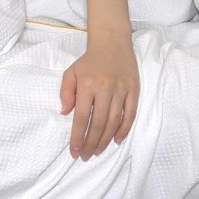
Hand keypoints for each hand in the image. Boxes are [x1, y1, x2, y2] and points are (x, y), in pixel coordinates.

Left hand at [59, 33, 138, 160]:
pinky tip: (116, 140)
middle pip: (98, 123)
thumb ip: (66, 93)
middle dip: (91, 143)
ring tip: (98, 152)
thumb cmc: (89, 60)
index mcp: (87, 85)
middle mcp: (104, 88)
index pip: (82, 117)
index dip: (78, 137)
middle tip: (86, 156)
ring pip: (114, 121)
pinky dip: (124, 129)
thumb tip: (65, 114)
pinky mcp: (134, 89)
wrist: (112, 42)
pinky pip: (130, 114)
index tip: (74, 151)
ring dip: (105, 140)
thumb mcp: (71, 72)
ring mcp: (121, 89)